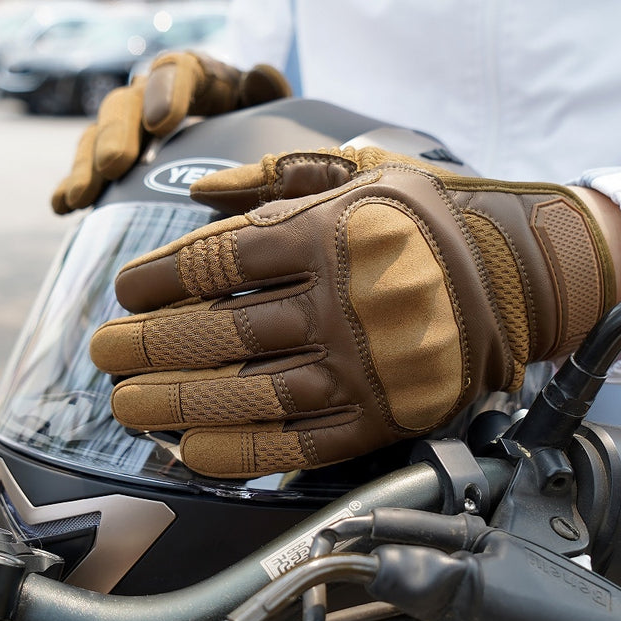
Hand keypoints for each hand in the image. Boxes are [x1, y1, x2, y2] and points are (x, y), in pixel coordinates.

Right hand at [51, 52, 289, 213]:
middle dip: (117, 135)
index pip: (178, 71)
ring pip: (98, 138)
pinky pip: (88, 170)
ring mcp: (129, 129)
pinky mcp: (113, 162)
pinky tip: (62, 208)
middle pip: (127, 105)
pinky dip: (73, 187)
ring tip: (80, 198)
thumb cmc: (259, 131)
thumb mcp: (271, 111)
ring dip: (87, 167)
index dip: (167, 93)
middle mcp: (154, 97)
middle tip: (115, 166)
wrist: (241, 146)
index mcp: (197, 77)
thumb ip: (267, 96)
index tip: (161, 124)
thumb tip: (258, 75)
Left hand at [90, 148, 615, 477]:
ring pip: (250, 393)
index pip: (219, 263)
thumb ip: (284, 173)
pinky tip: (192, 451)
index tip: (126, 292)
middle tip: (104, 353)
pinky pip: (300, 443)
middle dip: (149, 346)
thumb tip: (203, 190)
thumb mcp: (365, 169)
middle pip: (220, 333)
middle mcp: (340, 305)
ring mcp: (360, 369)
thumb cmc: (427, 221)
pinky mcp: (378, 419)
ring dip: (177, 403)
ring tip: (127, 404)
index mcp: (330, 237)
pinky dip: (242, 452)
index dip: (160, 280)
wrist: (517, 278)